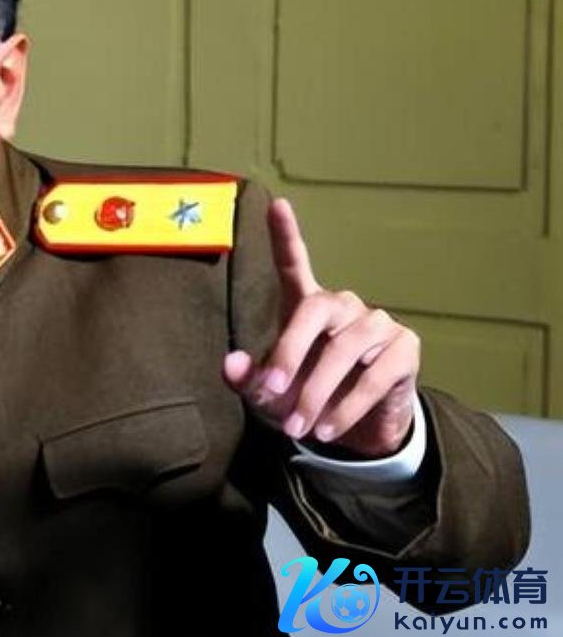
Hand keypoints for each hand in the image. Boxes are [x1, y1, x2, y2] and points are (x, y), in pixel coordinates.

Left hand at [222, 198, 418, 457]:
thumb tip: (230, 364)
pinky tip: (328, 429)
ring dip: (317, 393)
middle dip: (289, 354)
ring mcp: (377, 323)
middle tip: (271, 394)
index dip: (285, 235)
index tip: (276, 205)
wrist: (360, 431)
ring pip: (344, 349)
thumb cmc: (308, 399)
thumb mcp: (271, 395)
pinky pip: (374, 376)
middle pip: (314, 311)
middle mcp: (342, 306)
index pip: (294, 264)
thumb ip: (248, 379)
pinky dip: (346, 407)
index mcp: (306, 307)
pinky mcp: (404, 348)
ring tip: (297, 428)